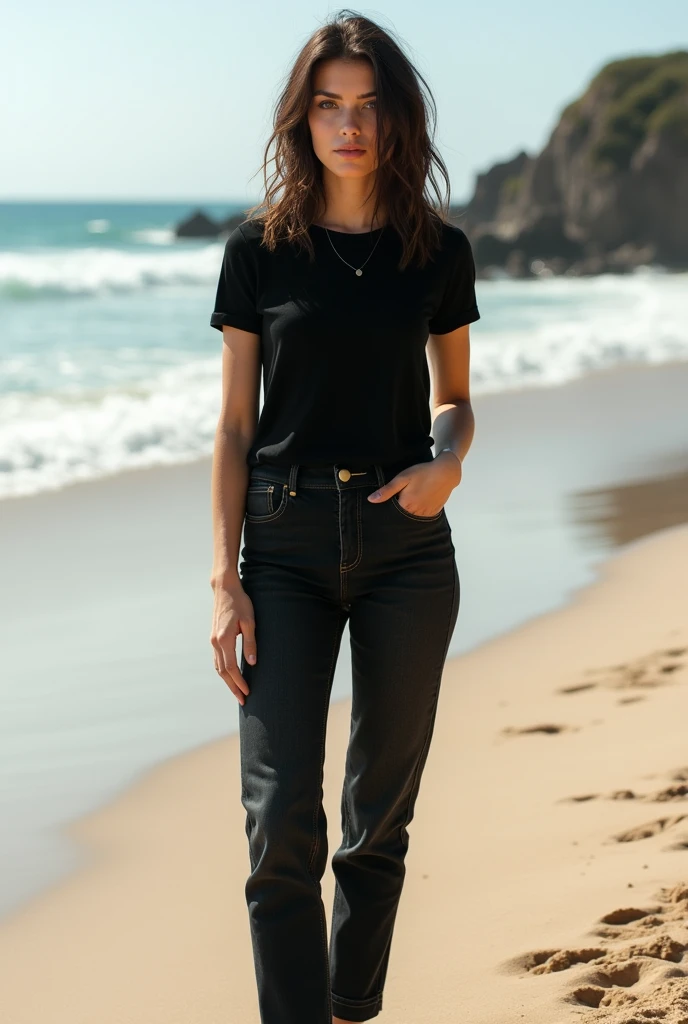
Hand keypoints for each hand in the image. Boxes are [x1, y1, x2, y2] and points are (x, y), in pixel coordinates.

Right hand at [210, 580, 255, 704]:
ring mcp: (212, 640)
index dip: (239, 682)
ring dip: (227, 681)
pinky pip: (217, 659)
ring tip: (237, 691)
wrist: (224, 589)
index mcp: (224, 639)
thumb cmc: (240, 603)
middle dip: (232, 687)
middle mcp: (215, 642)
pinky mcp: (214, 638)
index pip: (231, 668)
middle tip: (243, 700)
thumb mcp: (250, 622)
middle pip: (222, 672)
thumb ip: (250, 643)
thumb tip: (252, 664)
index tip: (247, 692)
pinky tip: (230, 676)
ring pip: (218, 667)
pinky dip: (223, 671)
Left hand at [367, 451, 461, 516]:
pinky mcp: (434, 512)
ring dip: (408, 514)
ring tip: (409, 503)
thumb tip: (370, 500)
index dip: (387, 510)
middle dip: (397, 514)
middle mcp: (416, 513)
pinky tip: (418, 504)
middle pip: (402, 518)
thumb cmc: (422, 472)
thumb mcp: (402, 478)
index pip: (391, 514)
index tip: (386, 506)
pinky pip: (423, 517)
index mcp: (406, 505)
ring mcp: (426, 514)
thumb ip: (387, 490)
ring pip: (413, 518)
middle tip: (398, 503)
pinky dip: (418, 513)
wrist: (446, 472)